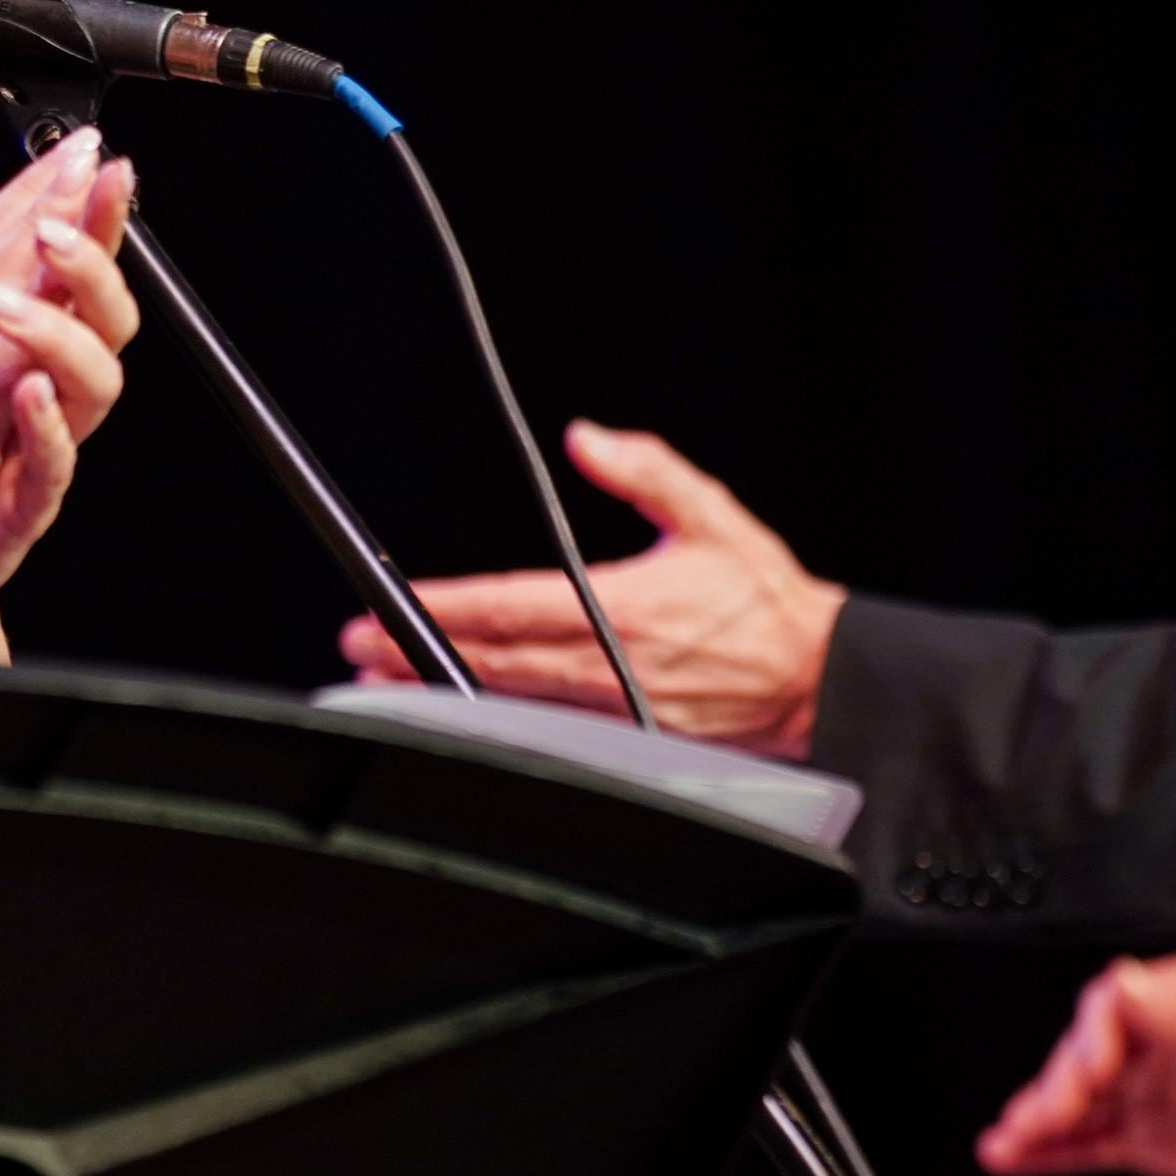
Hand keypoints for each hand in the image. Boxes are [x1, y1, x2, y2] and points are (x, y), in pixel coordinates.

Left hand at [338, 423, 846, 752]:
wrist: (815, 678)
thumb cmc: (764, 599)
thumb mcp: (709, 514)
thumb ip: (646, 471)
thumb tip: (587, 439)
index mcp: (623, 607)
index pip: (510, 603)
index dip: (445, 605)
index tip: (394, 602)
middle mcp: (610, 663)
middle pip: (492, 658)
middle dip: (419, 651)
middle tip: (359, 644)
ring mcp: (615, 708)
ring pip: (510, 697)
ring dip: (445, 685)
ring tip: (387, 676)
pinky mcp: (627, 736)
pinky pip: (548, 724)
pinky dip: (498, 711)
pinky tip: (463, 705)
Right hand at [975, 953, 1175, 1175]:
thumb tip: (1125, 981)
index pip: (1110, 1007)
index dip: (1087, 1040)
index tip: (1085, 1073)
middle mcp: (1160, 1041)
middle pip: (1084, 1056)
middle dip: (1053, 1088)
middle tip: (1037, 1119)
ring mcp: (1152, 1091)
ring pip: (1078, 1103)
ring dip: (1037, 1121)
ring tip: (1002, 1145)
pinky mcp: (1150, 1137)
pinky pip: (1090, 1142)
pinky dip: (1052, 1152)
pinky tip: (1017, 1160)